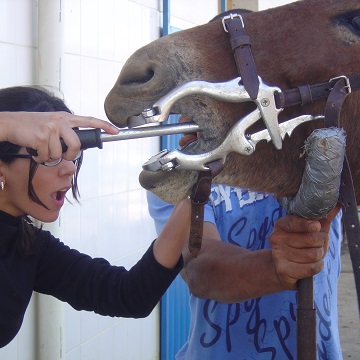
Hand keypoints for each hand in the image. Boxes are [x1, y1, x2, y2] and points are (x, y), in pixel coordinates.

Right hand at [0, 111, 118, 162]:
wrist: (11, 124)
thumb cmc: (32, 126)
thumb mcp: (52, 123)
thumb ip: (65, 131)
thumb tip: (76, 148)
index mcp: (65, 118)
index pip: (89, 120)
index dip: (104, 126)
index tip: (115, 130)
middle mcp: (60, 121)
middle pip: (77, 145)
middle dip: (70, 155)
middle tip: (62, 155)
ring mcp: (51, 128)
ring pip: (59, 154)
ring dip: (50, 157)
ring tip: (41, 149)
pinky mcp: (41, 137)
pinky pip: (47, 157)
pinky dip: (40, 159)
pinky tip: (34, 151)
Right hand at [269, 206, 339, 289]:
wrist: (285, 267)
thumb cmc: (301, 244)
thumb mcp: (310, 230)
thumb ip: (322, 218)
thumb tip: (336, 206)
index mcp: (281, 225)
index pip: (293, 222)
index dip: (307, 224)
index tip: (316, 226)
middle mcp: (276, 238)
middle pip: (310, 239)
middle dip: (321, 242)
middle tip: (319, 243)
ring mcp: (278, 254)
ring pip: (312, 254)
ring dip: (320, 255)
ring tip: (314, 254)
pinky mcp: (283, 270)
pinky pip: (311, 267)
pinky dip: (317, 266)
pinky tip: (312, 264)